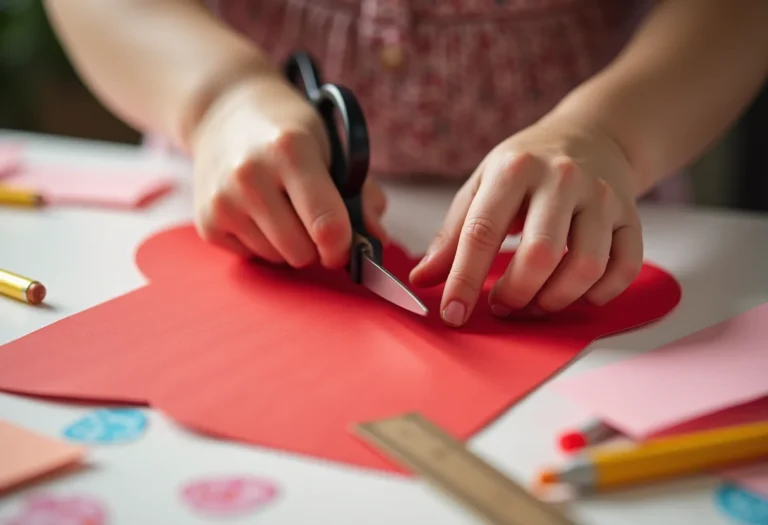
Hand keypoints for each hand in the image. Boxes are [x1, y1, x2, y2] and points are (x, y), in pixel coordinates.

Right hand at [190, 73, 386, 267]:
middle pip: (302, 251)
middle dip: (316, 245)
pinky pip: (253, 257)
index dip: (343, 245)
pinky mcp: (206, 222)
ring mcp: (223, 200)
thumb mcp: (331, 145)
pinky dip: (263, 244)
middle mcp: (250, 175)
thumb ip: (361, 192)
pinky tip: (258, 213)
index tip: (345, 244)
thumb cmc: (287, 131)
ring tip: (283, 209)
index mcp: (290, 149)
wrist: (225, 112)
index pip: (327, 224)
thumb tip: (377, 237)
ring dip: (289, 245)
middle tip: (312, 219)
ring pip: (278, 259)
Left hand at [409, 115, 642, 326]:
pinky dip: (599, 294)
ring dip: (556, 299)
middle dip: (516, 293)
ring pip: (586, 266)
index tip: (452, 313)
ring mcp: (602, 197)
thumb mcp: (482, 185)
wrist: (593, 134)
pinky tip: (576, 294)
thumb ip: (453, 233)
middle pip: (541, 254)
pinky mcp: (631, 215)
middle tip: (501, 305)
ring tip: (535, 302)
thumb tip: (422, 279)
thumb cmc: (527, 166)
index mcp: (514, 170)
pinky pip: (624, 268)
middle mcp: (562, 179)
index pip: (482, 231)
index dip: (464, 279)